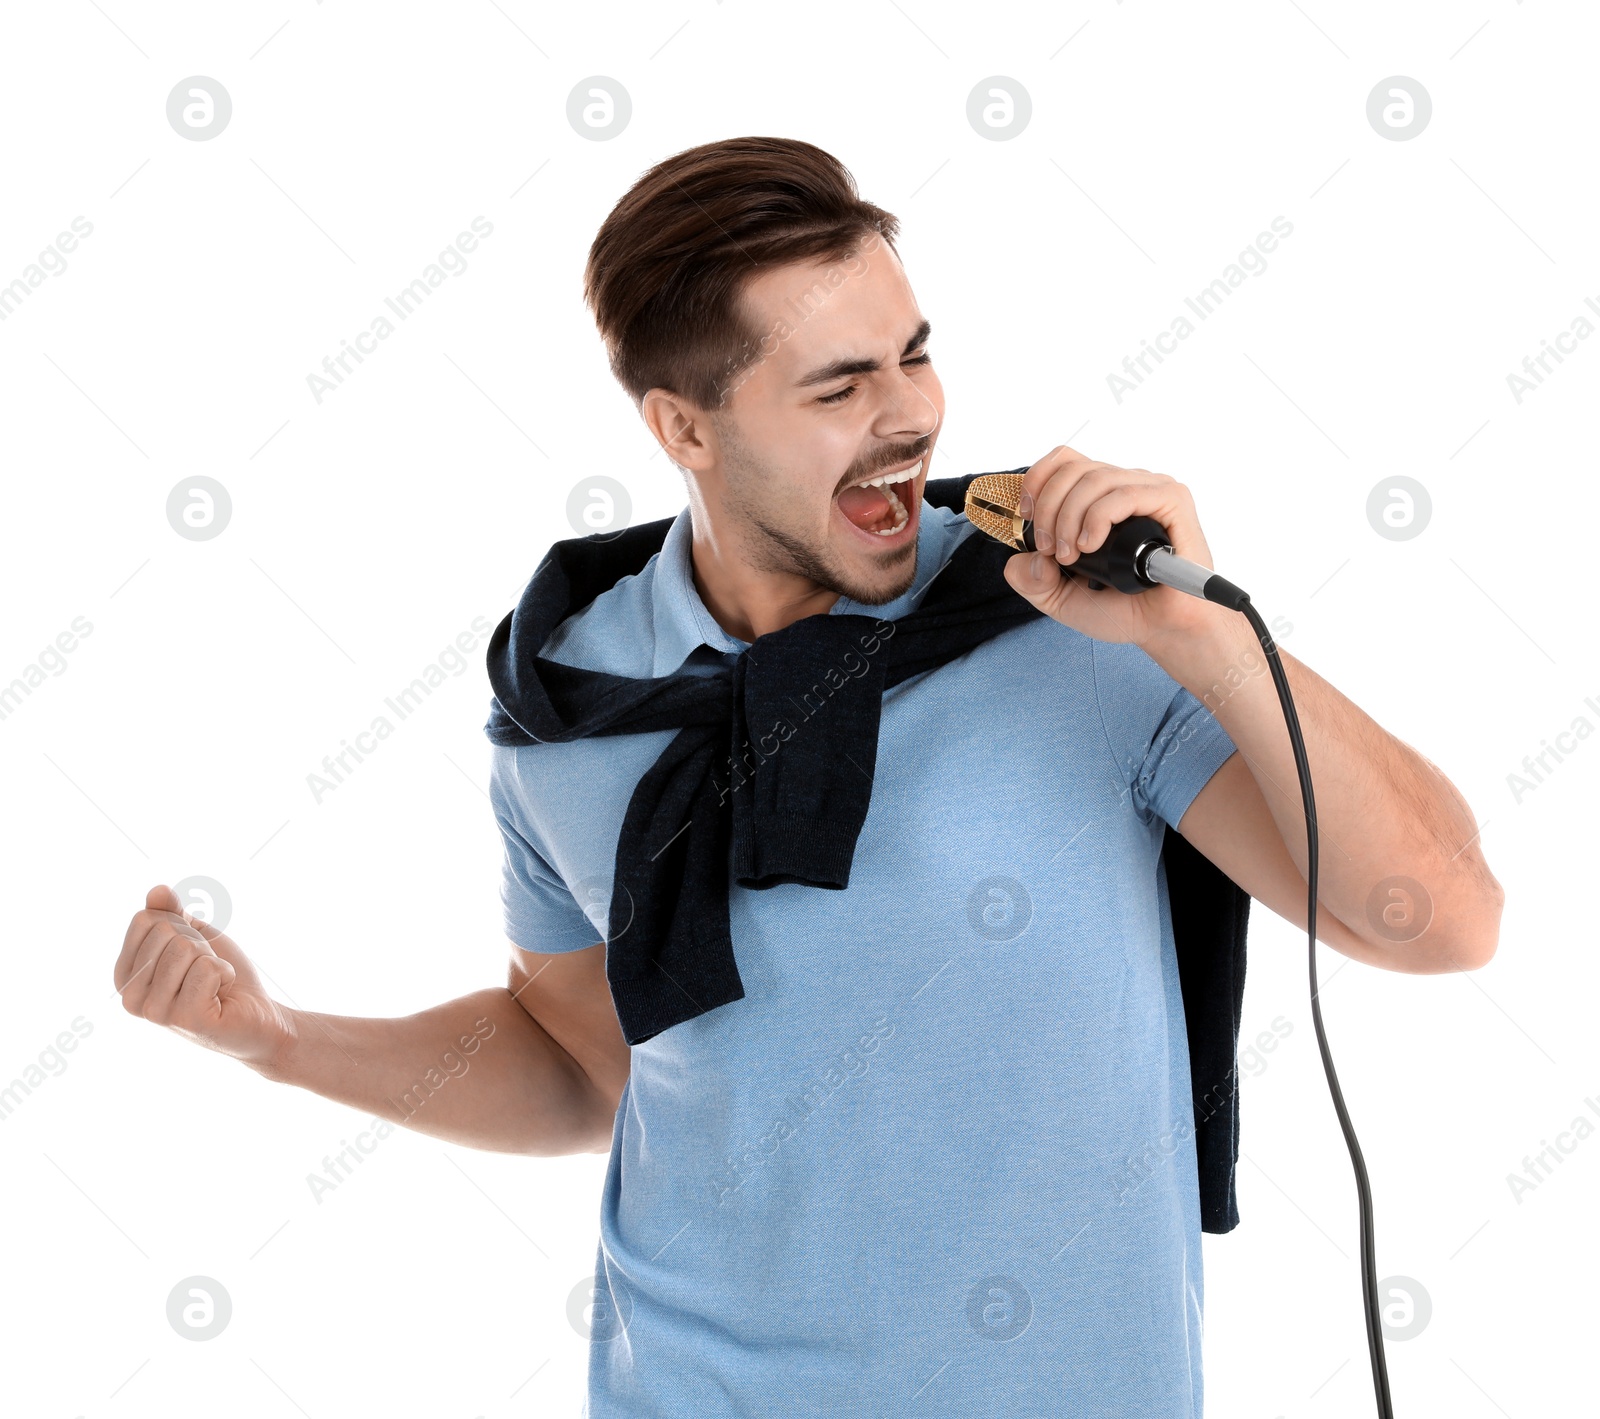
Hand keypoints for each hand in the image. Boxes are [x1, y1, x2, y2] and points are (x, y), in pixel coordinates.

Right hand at [115, 884, 294, 1071]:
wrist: (257, 1015)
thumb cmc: (222, 976)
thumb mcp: (195, 937)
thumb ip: (171, 914)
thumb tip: (157, 890)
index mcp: (126, 975)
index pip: (145, 920)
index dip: (180, 926)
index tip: (192, 952)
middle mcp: (131, 998)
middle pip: (166, 932)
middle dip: (199, 944)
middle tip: (206, 972)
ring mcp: (155, 1012)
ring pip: (185, 948)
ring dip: (212, 960)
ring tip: (213, 985)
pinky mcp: (186, 1019)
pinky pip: (207, 968)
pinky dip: (224, 974)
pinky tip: (222, 996)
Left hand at [1000, 445, 1220, 651]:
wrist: (1163, 630)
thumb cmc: (1121, 608)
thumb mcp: (1059, 598)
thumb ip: (1031, 580)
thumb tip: (1020, 559)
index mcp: (1099, 497)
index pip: (1064, 461)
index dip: (1037, 480)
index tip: (1026, 516)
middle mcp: (1124, 486)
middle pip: (1073, 469)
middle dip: (1049, 509)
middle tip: (1049, 549)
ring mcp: (1149, 490)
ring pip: (1095, 479)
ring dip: (1070, 518)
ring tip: (1070, 555)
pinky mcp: (1172, 501)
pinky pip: (1125, 493)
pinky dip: (1099, 518)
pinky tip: (1091, 545)